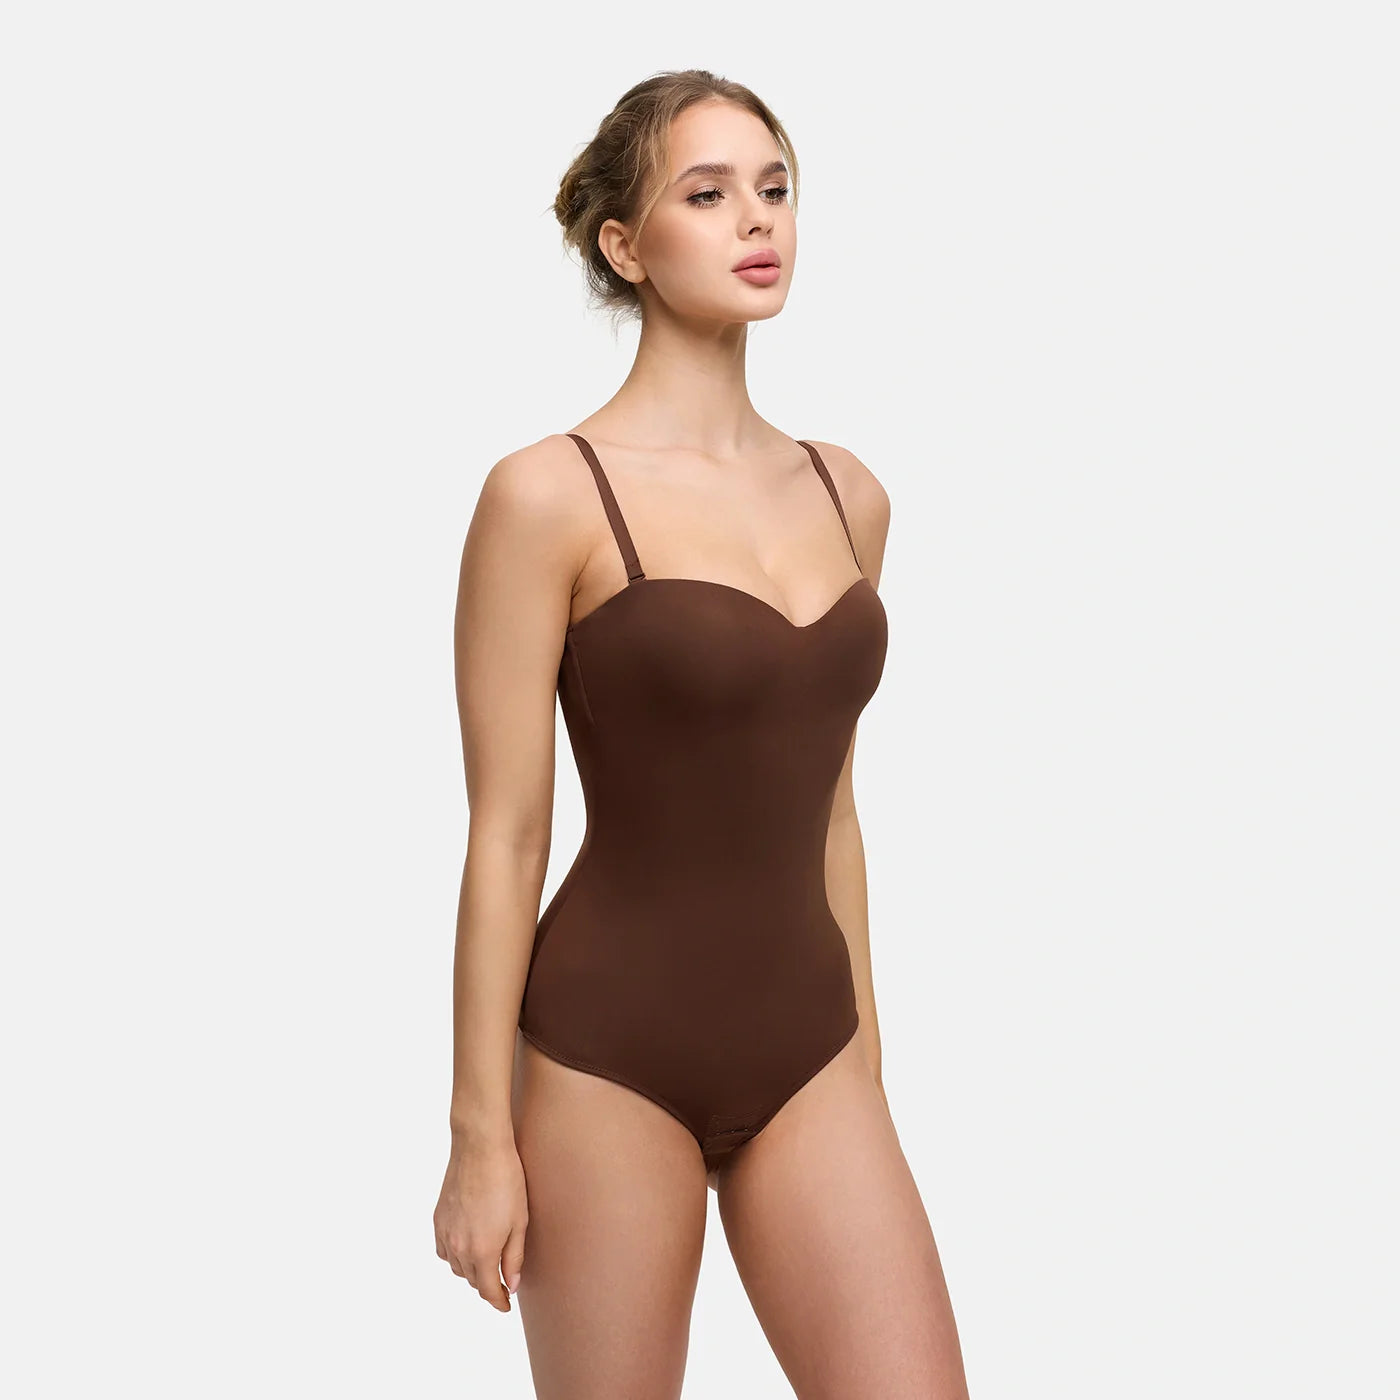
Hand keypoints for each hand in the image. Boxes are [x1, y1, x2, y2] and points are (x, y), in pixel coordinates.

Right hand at [434, 1136, 528, 1312]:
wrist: (480, 1148)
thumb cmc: (506, 1180)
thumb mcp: (520, 1221)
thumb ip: (514, 1257)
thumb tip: (511, 1284)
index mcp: (482, 1251)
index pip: (488, 1290)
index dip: (499, 1301)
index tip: (506, 1305)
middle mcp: (459, 1247)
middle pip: (473, 1280)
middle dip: (488, 1284)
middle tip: (503, 1281)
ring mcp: (445, 1233)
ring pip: (456, 1267)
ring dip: (471, 1270)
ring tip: (487, 1262)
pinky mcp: (438, 1219)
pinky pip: (443, 1250)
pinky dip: (454, 1255)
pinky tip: (466, 1246)